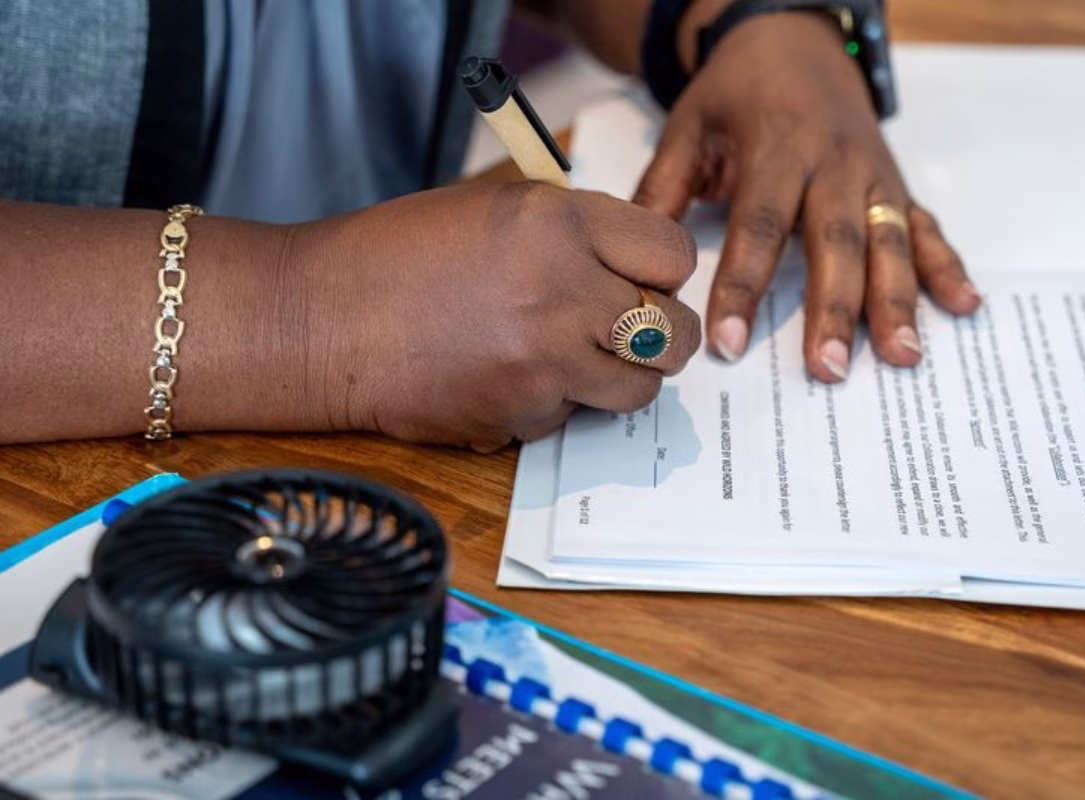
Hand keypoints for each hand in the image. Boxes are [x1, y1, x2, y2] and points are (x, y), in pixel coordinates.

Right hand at [293, 183, 701, 450]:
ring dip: (615, 379)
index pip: (673, 255)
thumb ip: (575, 233)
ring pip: (638, 389)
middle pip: (673, 333)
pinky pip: (571, 416)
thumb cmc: (397, 256)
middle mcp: (563, 290)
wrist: (320, 320)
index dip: (664, 273)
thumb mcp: (495, 210)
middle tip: (631, 335)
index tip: (646, 283)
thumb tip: (636, 273)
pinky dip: (551, 404)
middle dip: (661, 337)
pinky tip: (503, 377)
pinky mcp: (520, 415)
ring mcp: (544, 361)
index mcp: (558, 222)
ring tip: (567, 358)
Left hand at [633, 11, 979, 382]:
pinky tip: (964, 306)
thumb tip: (637, 261)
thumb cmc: (735, 93)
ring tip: (902, 356)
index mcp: (776, 148)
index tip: (729, 343)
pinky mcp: (895, 183)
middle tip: (829, 370)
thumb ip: (662, 191)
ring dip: (897, 300)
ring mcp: (872, 174)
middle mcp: (833, 163)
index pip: (759, 226)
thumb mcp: (687, 128)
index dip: (744, 286)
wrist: (794, 40)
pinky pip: (926, 226)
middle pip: (835, 243)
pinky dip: (947, 266)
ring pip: (889, 241)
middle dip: (835, 309)